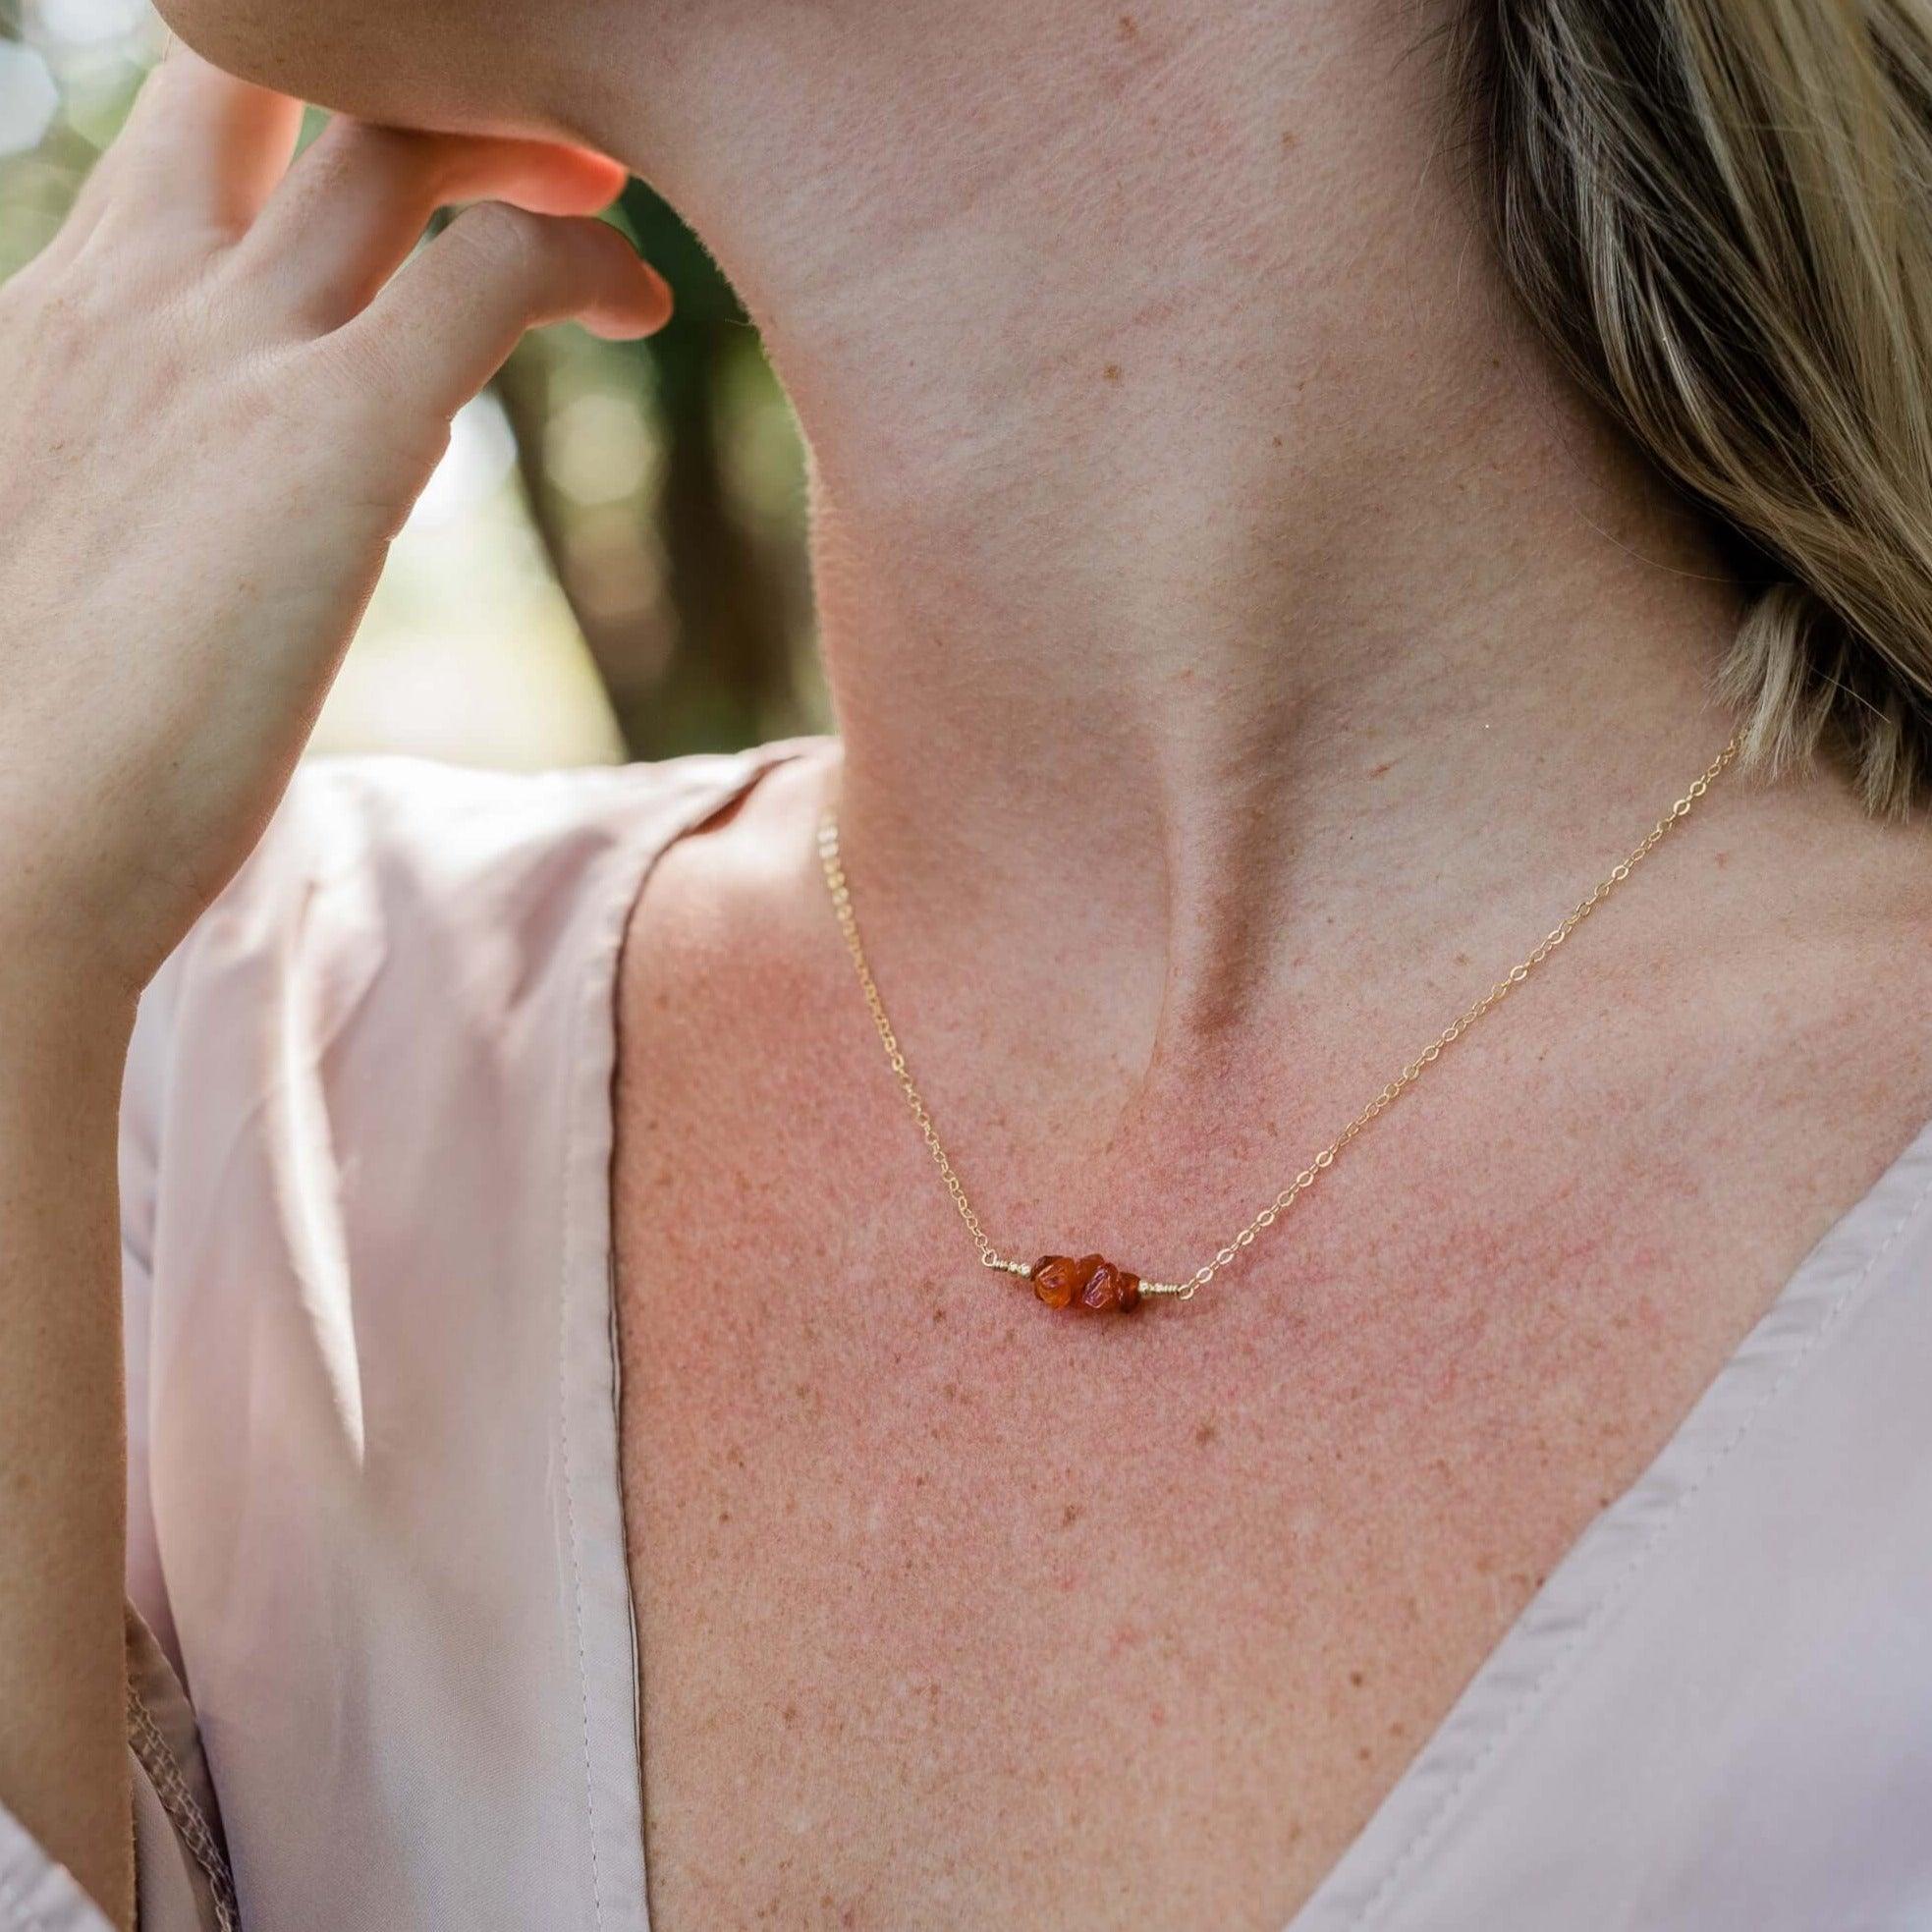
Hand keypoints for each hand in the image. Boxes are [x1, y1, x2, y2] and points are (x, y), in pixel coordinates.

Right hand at [0, 51, 669, 1009]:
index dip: (306, 110)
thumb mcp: (66, 544)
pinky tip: (634, 307)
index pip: (195, 133)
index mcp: (65, 315)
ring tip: (608, 199)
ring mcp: (230, 354)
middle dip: (414, 70)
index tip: (408, 174)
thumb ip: (133, 476)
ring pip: (400, 136)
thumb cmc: (18, 746)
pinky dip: (585, 256)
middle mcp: (138, 296)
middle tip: (533, 131)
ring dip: (527, 141)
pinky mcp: (332, 440)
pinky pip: (492, 274)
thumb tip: (195, 524)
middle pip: (280, 66)